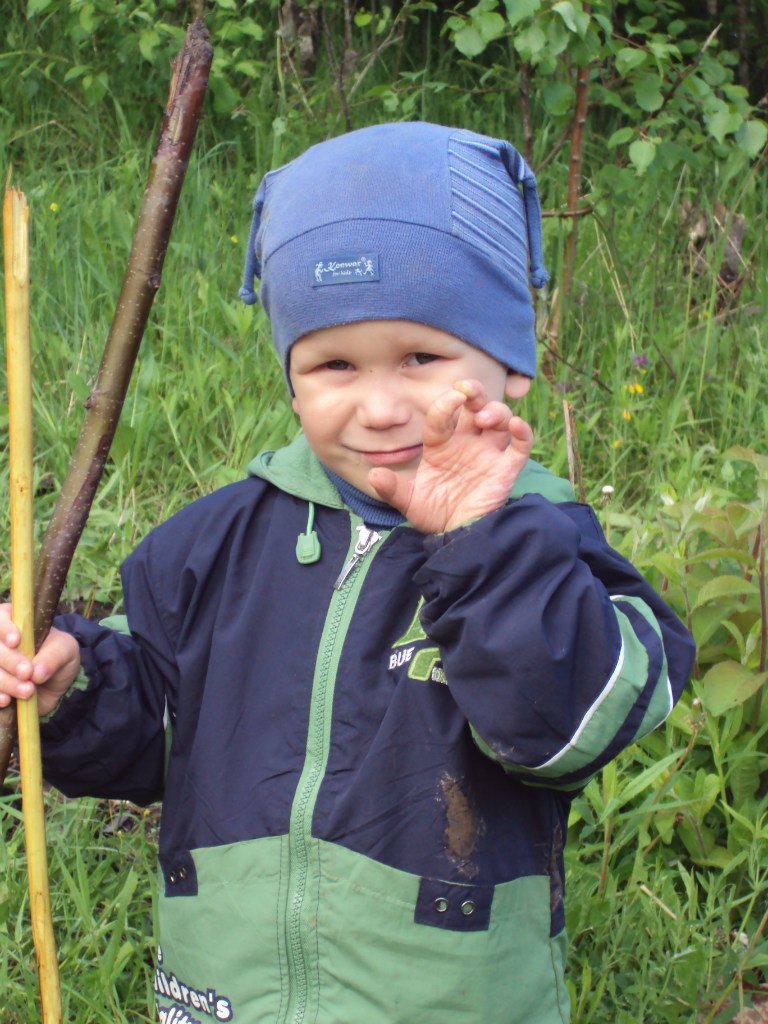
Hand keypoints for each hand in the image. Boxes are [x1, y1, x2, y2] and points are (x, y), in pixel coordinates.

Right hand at [0, 604, 80, 717]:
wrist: (55, 686)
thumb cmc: (58, 657)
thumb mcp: (66, 650)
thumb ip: (54, 656)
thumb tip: (37, 672)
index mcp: (14, 621)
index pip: (1, 617)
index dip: (4, 629)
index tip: (16, 641)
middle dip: (9, 660)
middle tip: (27, 673)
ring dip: (5, 682)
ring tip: (28, 690)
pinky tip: (7, 700)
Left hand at [368, 378, 532, 532]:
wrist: (454, 536)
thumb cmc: (433, 513)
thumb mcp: (409, 502)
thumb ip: (392, 489)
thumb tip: (374, 476)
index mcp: (441, 445)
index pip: (442, 417)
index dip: (445, 405)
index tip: (450, 398)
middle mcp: (466, 443)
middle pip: (475, 406)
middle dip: (475, 392)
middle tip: (468, 389)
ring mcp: (488, 454)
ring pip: (499, 421)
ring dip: (495, 412)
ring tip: (484, 418)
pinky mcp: (505, 469)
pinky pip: (520, 446)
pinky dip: (523, 433)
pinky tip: (516, 426)